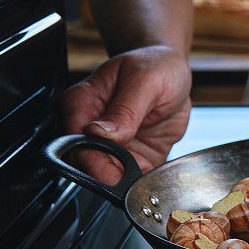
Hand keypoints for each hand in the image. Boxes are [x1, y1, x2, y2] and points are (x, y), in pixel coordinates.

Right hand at [62, 45, 191, 183]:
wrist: (172, 72)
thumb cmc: (154, 66)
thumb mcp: (145, 81)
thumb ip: (125, 109)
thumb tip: (100, 132)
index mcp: (81, 104)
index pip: (76, 142)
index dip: (94, 162)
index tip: (116, 172)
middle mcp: (90, 128)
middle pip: (89, 165)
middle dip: (112, 176)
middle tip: (137, 175)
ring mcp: (111, 146)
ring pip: (110, 177)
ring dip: (130, 182)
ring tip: (149, 173)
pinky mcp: (132, 157)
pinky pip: (134, 179)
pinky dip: (145, 182)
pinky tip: (156, 175)